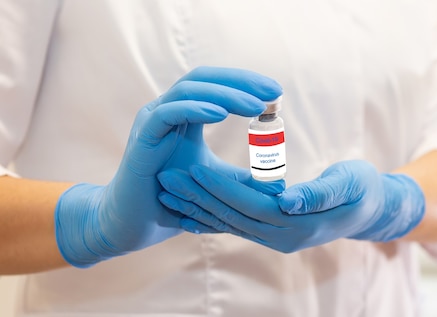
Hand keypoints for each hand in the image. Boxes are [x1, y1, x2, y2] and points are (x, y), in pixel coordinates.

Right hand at [55, 67, 282, 266]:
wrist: (134, 225)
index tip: (275, 93)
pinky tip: (221, 113)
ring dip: (225, 94)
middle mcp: (167, 111)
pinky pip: (167, 113)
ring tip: (255, 105)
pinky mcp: (142, 138)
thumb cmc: (172, 201)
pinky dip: (194, 108)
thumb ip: (244, 180)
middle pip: (204, 79)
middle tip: (273, 91)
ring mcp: (153, 121)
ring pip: (188, 90)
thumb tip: (279, 183)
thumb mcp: (216, 186)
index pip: (215, 85)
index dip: (245, 83)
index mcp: (184, 117)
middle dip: (240, 82)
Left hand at [156, 160, 424, 252]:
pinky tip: (191, 209)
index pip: (250, 204)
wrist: (372, 209)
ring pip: (231, 222)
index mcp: (299, 223)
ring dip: (199, 207)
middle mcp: (283, 236)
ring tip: (170, 190)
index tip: (191, 168)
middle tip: (166, 177)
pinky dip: (212, 217)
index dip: (220, 188)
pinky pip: (238, 226)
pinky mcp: (274, 232)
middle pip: (233, 216)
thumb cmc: (363, 189)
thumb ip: (318, 193)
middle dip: (199, 197)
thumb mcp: (349, 184)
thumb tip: (286, 200)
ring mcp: (278, 238)